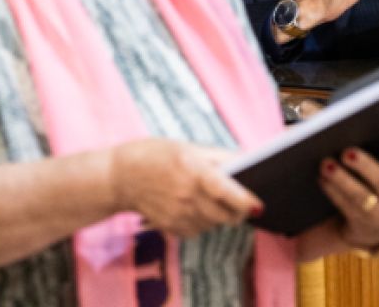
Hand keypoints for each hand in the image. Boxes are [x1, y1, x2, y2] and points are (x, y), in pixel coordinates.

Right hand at [110, 139, 261, 237]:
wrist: (119, 177)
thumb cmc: (156, 155)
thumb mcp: (187, 147)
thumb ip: (219, 157)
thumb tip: (247, 163)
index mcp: (193, 171)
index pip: (225, 191)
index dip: (245, 200)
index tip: (259, 204)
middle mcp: (186, 196)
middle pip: (226, 215)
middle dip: (239, 211)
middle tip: (241, 201)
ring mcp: (178, 215)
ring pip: (214, 224)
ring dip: (220, 216)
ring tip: (210, 199)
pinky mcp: (171, 228)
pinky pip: (199, 231)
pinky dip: (203, 222)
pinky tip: (193, 206)